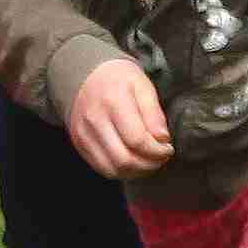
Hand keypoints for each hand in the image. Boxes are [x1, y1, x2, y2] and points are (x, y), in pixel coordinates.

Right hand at [64, 58, 171, 175]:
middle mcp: (95, 120)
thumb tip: (162, 139)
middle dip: (149, 165)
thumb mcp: (142, 85)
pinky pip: (102, 168)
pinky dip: (121, 171)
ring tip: (148, 160)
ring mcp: (84, 134)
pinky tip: (133, 161)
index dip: (157, 151)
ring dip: (136, 172)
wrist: (85, 76)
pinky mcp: (79, 144)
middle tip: (160, 157)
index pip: (137, 140)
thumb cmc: (117, 79)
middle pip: (124, 160)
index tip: (167, 148)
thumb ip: (154, 113)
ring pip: (113, 169)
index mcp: (113, 101)